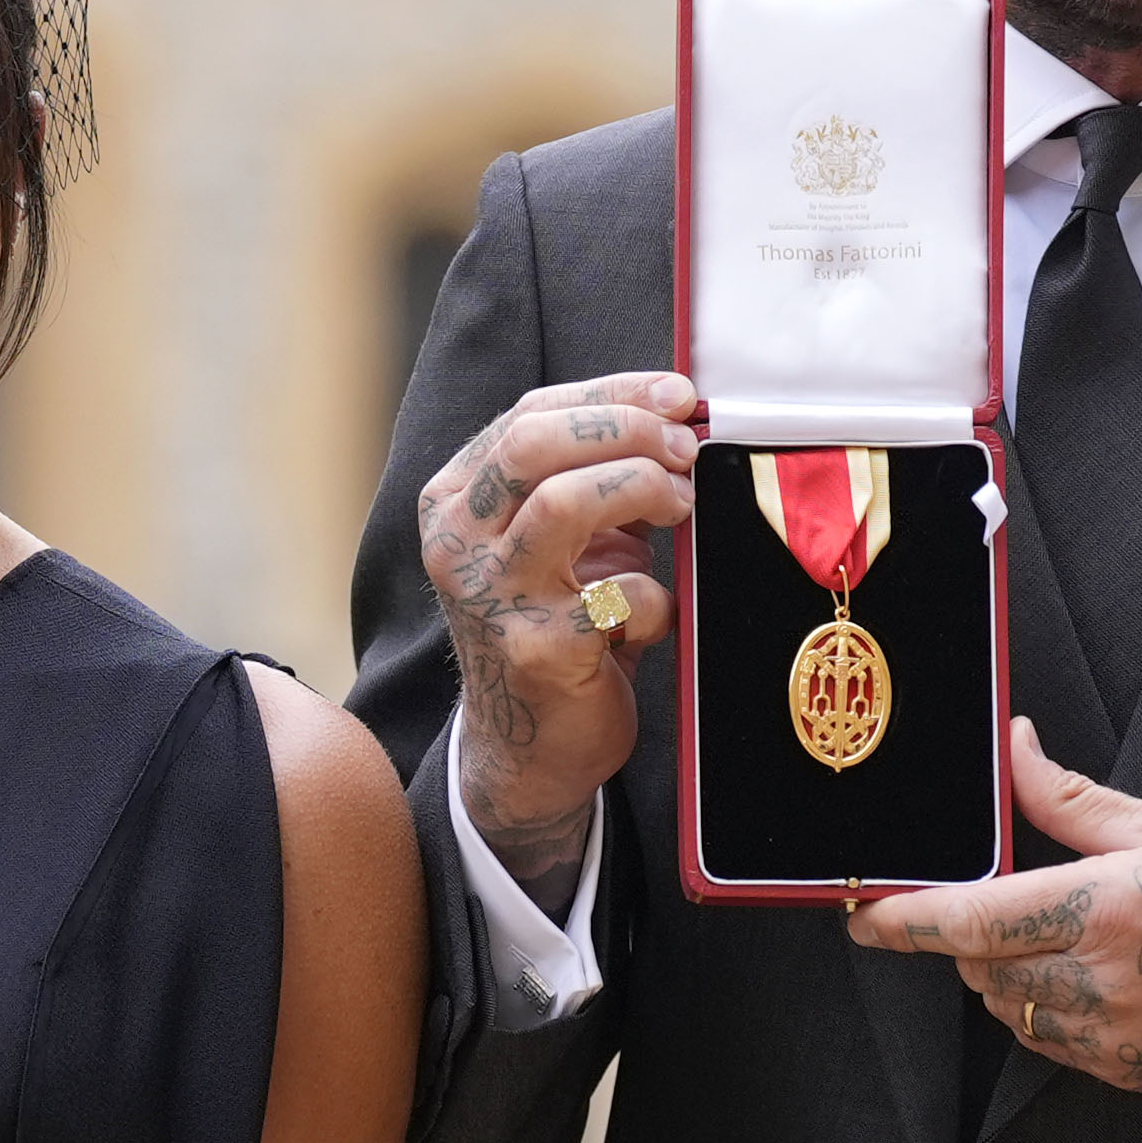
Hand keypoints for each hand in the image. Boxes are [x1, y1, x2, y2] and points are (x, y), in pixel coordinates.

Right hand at [422, 373, 702, 905]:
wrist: (529, 749)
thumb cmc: (557, 627)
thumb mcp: (558, 543)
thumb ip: (591, 478)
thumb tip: (674, 418)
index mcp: (455, 499)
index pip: (529, 414)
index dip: (614, 393)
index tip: (679, 396)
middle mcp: (455, 541)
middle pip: (535, 442)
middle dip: (627, 429)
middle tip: (685, 448)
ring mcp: (489, 595)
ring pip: (564, 501)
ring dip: (643, 488)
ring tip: (681, 505)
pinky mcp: (534, 650)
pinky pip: (615, 596)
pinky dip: (657, 597)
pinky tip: (658, 615)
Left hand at [845, 723, 1141, 1098]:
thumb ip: (1070, 801)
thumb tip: (1012, 748)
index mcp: (1107, 909)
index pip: (973, 922)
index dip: (905, 921)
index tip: (860, 914)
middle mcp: (1105, 981)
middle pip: (981, 968)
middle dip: (971, 938)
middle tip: (1004, 905)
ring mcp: (1118, 1038)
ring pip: (1011, 1009)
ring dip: (1007, 975)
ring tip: (1062, 938)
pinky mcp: (1132, 1074)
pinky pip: (1052, 1044)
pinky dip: (1047, 1010)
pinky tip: (1094, 980)